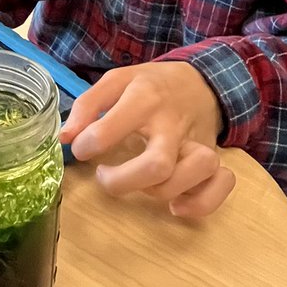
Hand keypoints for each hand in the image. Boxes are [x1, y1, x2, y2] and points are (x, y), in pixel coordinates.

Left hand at [59, 62, 235, 218]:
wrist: (201, 81)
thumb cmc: (152, 85)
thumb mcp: (117, 80)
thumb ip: (88, 106)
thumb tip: (65, 138)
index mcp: (145, 98)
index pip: (114, 127)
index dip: (89, 144)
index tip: (81, 148)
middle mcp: (172, 124)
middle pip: (157, 165)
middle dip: (124, 181)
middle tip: (103, 175)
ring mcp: (197, 143)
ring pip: (192, 175)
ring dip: (161, 191)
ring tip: (140, 185)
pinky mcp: (214, 158)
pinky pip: (221, 185)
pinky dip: (201, 202)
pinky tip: (177, 206)